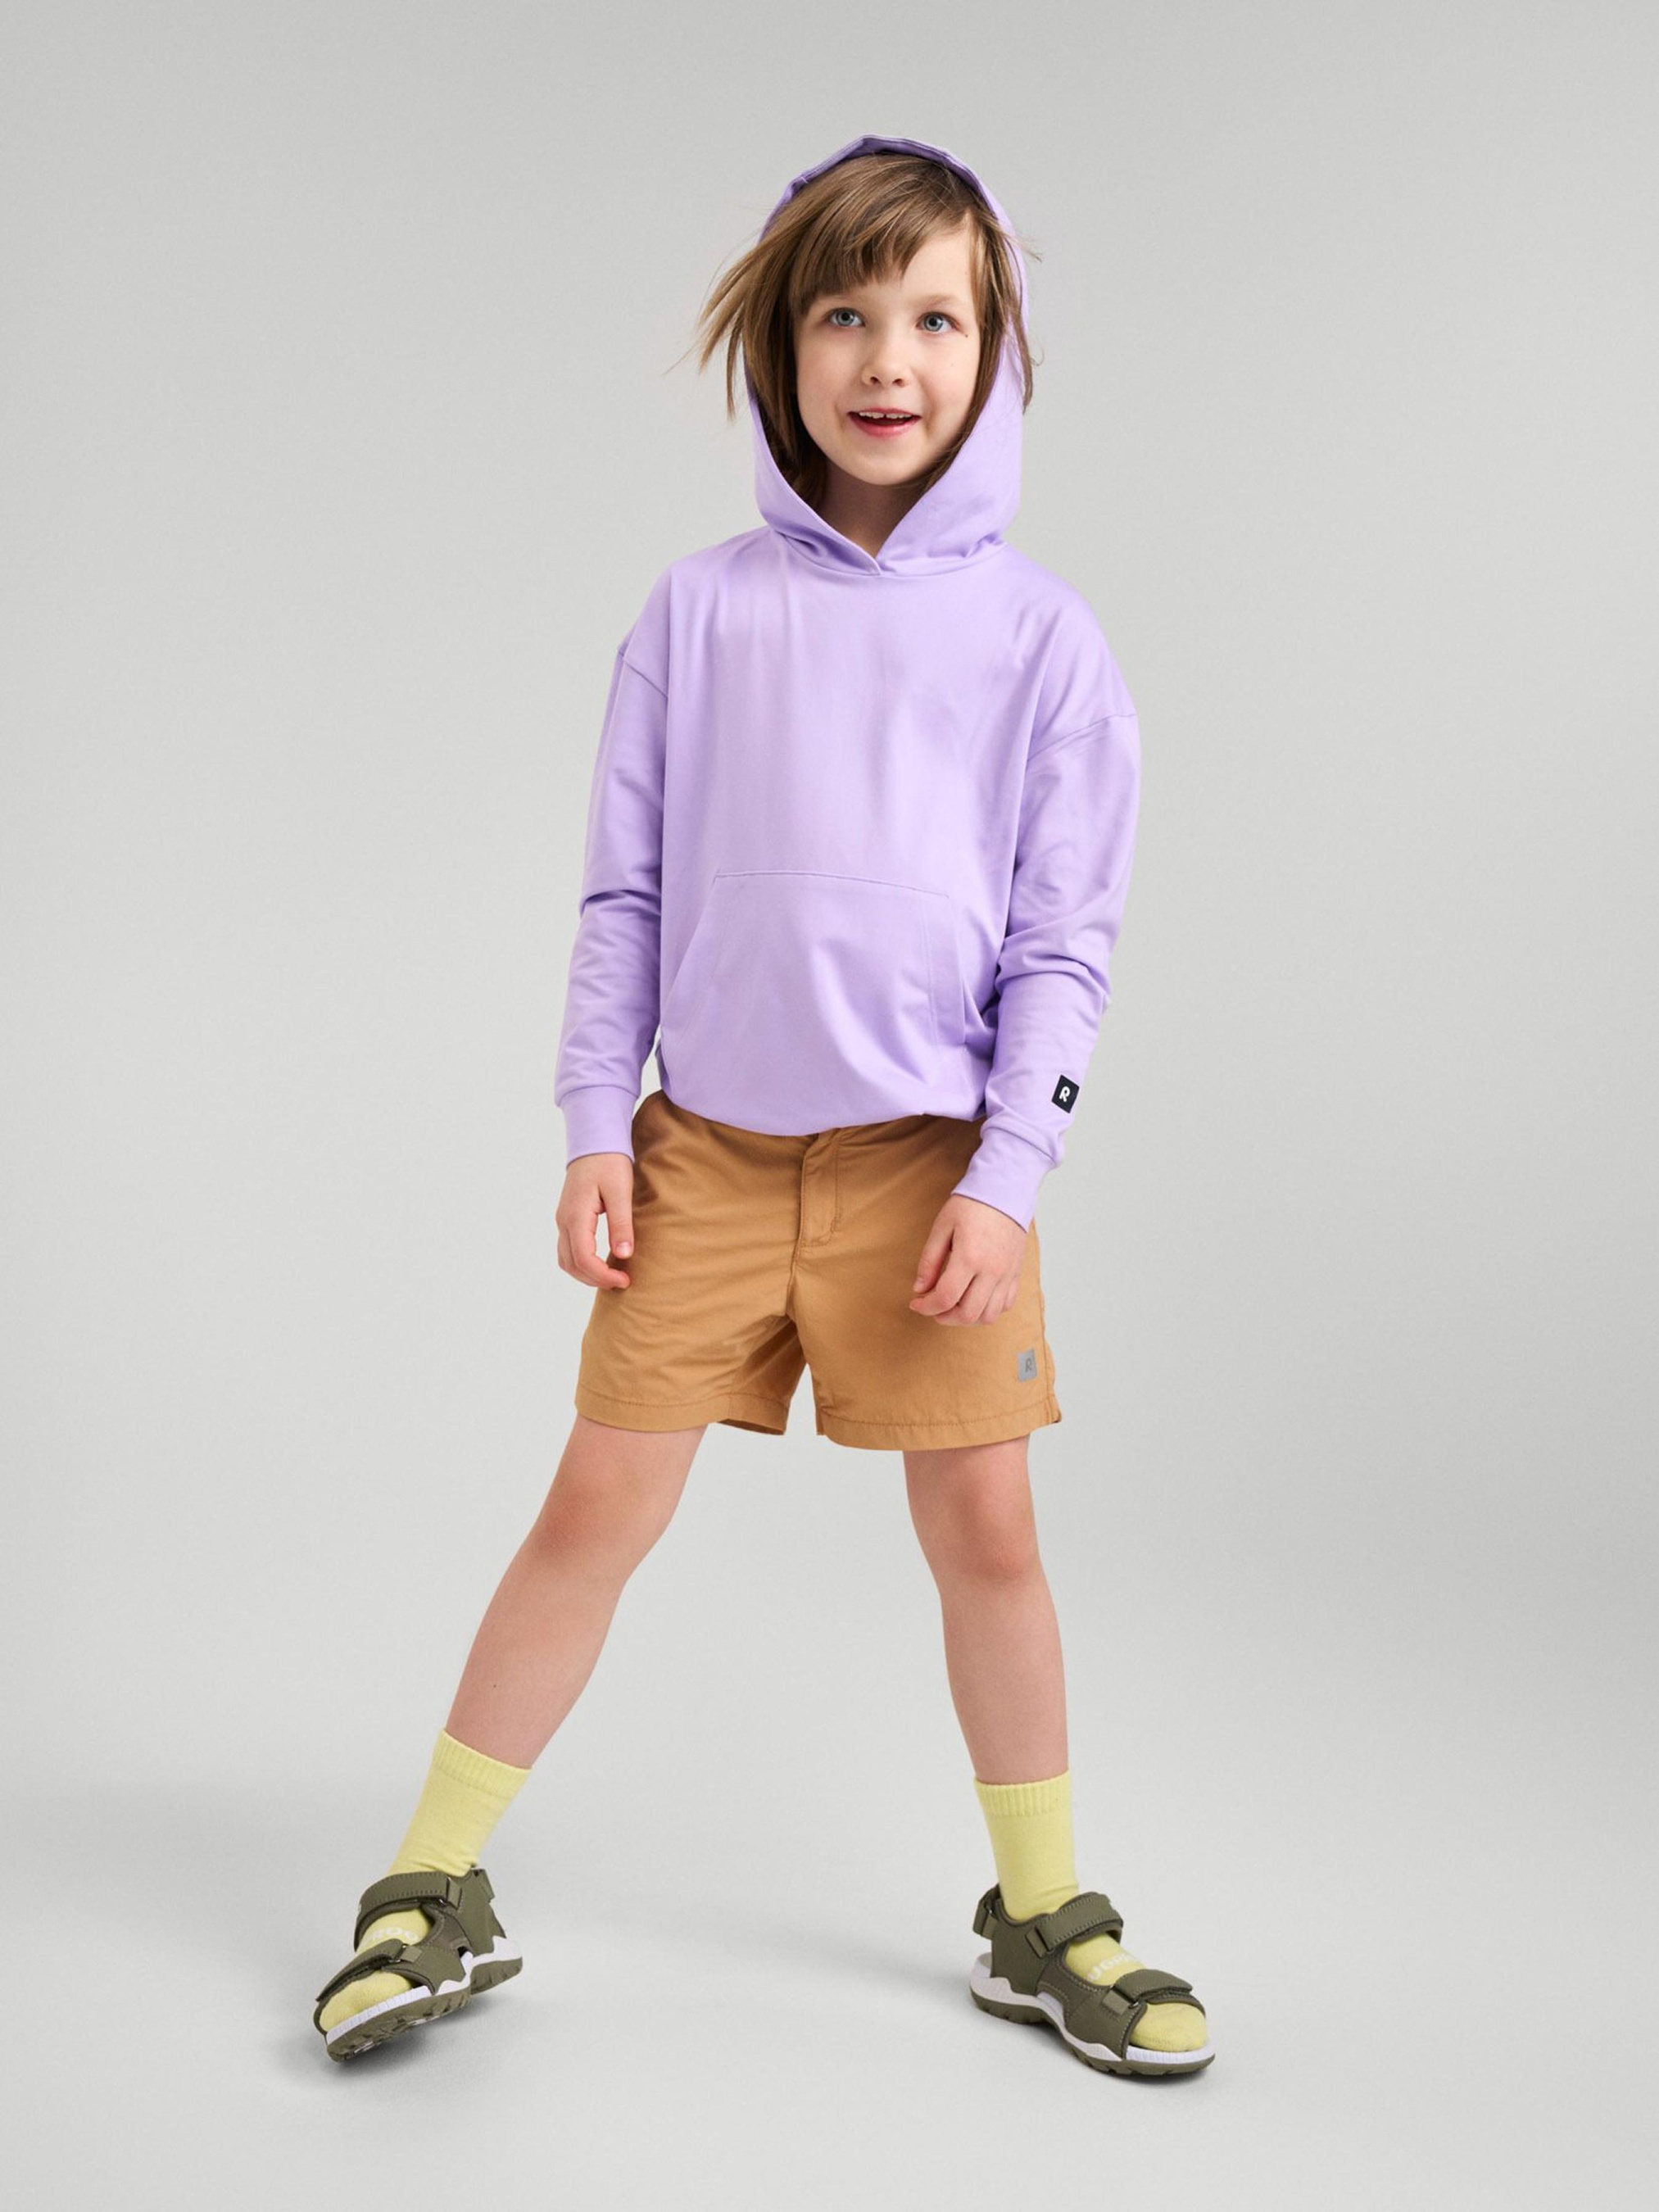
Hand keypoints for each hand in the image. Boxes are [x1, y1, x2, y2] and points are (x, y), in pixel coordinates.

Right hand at [557, 1153, 634, 1288]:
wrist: (594, 1142)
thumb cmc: (609, 1163)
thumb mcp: (620, 1191)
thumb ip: (621, 1224)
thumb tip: (624, 1255)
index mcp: (575, 1216)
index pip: (583, 1258)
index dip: (602, 1275)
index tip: (625, 1280)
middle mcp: (564, 1221)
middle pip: (571, 1264)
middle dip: (595, 1279)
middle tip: (621, 1282)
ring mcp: (563, 1220)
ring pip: (566, 1260)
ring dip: (586, 1274)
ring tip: (612, 1276)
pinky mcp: (567, 1218)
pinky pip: (568, 1250)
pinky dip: (582, 1263)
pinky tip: (601, 1263)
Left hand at [909, 1195, 1026, 1325]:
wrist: (1005, 1192)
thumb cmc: (971, 1205)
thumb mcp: (942, 1227)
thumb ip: (929, 1260)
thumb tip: (920, 1288)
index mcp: (969, 1257)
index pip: (945, 1298)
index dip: (926, 1307)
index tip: (916, 1303)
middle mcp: (991, 1271)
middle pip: (967, 1314)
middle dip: (944, 1317)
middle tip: (933, 1307)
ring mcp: (1007, 1275)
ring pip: (988, 1316)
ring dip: (967, 1318)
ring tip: (953, 1306)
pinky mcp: (1016, 1274)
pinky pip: (1005, 1305)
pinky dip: (988, 1310)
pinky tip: (975, 1299)